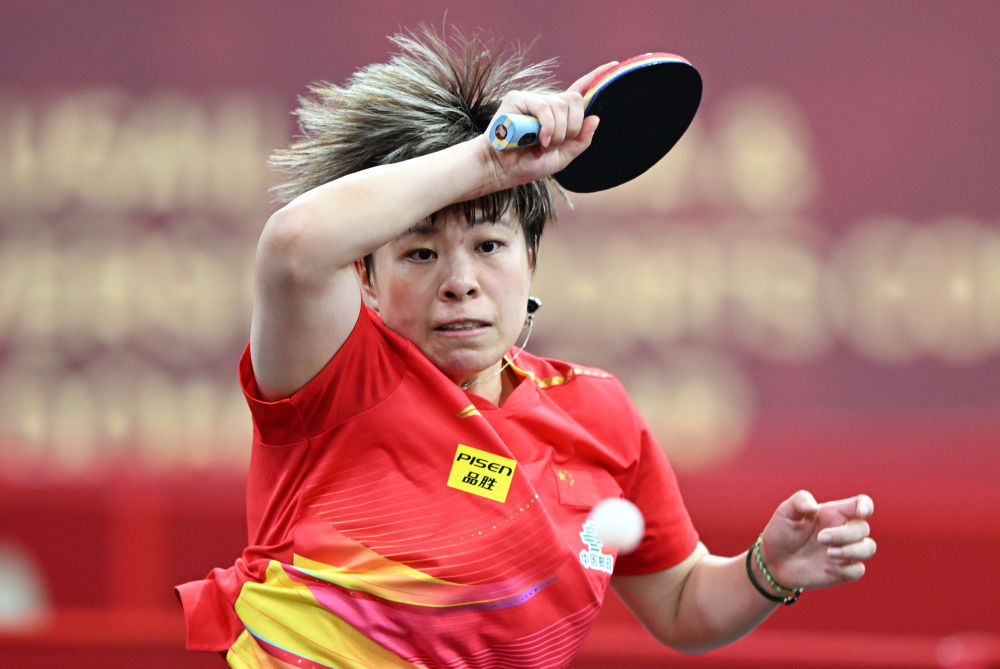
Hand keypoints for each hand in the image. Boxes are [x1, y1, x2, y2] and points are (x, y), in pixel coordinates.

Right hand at [482, 61, 617, 187]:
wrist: (502, 170)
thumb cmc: (528, 164)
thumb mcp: (562, 157)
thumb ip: (580, 141)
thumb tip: (595, 118)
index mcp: (557, 115)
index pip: (578, 91)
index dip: (595, 77)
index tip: (613, 64)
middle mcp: (546, 103)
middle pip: (574, 100)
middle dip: (573, 126)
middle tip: (558, 143)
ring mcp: (532, 99)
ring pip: (561, 106)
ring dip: (558, 132)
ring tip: (543, 144)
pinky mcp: (518, 99)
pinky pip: (544, 108)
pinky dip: (547, 127)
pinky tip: (539, 140)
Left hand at [758, 490, 875, 589]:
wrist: (773, 561)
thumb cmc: (781, 532)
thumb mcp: (785, 512)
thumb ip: (799, 501)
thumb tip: (814, 507)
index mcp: (834, 513)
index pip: (861, 504)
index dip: (866, 506)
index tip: (861, 512)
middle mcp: (843, 531)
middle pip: (862, 528)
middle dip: (845, 534)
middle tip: (820, 538)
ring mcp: (845, 551)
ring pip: (868, 548)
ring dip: (852, 550)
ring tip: (828, 553)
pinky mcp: (842, 571)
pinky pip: (858, 570)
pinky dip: (846, 569)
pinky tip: (827, 568)